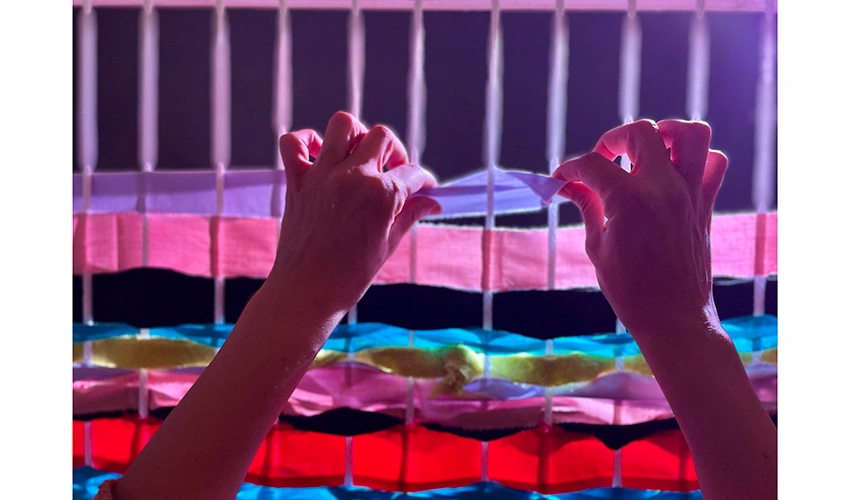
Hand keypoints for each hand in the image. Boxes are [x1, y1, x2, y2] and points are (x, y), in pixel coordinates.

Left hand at [269, 112, 438, 316]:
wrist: (307, 291)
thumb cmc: (351, 275)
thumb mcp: (389, 243)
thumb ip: (410, 214)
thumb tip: (433, 202)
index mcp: (381, 193)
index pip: (412, 172)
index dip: (422, 181)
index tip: (423, 188)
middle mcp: (353, 176)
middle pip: (382, 136)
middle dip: (395, 151)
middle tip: (393, 172)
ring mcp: (322, 175)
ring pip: (342, 124)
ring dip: (356, 135)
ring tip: (359, 156)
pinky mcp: (297, 181)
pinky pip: (294, 142)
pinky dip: (306, 142)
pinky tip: (319, 156)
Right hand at [553, 119, 727, 338]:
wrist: (674, 319)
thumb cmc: (631, 291)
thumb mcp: (598, 247)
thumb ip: (588, 206)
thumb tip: (570, 185)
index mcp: (629, 200)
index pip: (592, 164)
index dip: (569, 169)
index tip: (561, 180)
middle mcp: (664, 188)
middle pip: (640, 133)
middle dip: (613, 139)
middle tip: (602, 160)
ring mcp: (691, 194)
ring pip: (691, 134)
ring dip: (665, 132)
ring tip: (647, 149)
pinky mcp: (706, 205)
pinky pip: (714, 164)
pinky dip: (698, 158)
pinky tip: (674, 171)